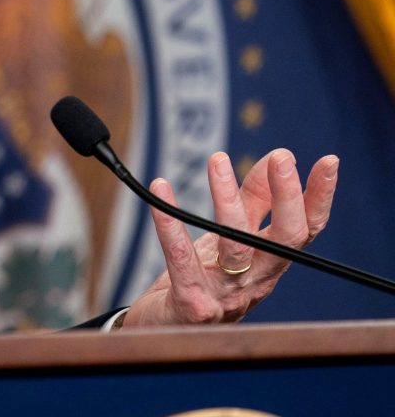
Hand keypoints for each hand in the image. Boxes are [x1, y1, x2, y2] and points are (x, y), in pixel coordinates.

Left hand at [123, 149, 337, 326]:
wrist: (162, 331)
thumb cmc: (200, 280)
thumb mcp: (230, 239)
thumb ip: (254, 202)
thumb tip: (276, 158)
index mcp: (268, 265)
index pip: (304, 231)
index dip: (319, 198)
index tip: (328, 162)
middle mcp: (254, 282)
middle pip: (284, 242)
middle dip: (288, 198)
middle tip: (283, 159)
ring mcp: (225, 296)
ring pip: (236, 246)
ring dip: (228, 200)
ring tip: (217, 159)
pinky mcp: (191, 304)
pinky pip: (181, 260)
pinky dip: (169, 224)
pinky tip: (160, 191)